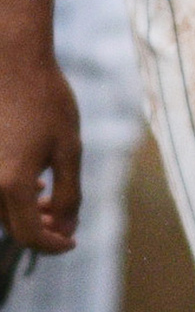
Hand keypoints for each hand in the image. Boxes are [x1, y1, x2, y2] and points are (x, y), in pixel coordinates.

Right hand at [0, 51, 80, 252]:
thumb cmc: (46, 103)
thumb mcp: (69, 149)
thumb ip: (69, 194)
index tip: (71, 243)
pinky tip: (34, 182)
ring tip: (51, 199)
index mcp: (12, 184)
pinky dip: (12, 196)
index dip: (52, 246)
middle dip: (41, 230)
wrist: (12, 65)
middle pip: (12, 227)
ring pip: (0, 212)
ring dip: (25, 214)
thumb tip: (65, 229)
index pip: (29, 236)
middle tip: (66, 221)